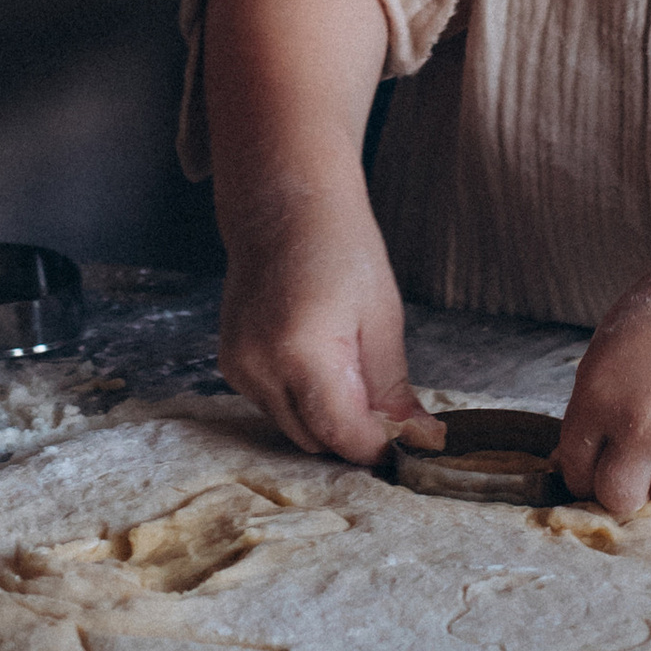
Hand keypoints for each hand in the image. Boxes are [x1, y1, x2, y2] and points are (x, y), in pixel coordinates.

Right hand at [218, 183, 430, 464]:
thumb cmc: (341, 248)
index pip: (344, 435)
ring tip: (351, 367)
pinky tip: (318, 359)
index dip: (383, 446)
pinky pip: (275, 407)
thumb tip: (420, 441)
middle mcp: (260, 366)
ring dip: (328, 418)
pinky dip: (303, 400)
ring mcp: (239, 368)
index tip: (416, 442)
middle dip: (357, 433)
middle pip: (318, 441)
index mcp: (301, 352)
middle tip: (389, 402)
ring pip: (295, 429)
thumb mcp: (382, 317)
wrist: (285, 204)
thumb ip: (393, 390)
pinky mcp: (231, 365)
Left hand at [558, 238, 650, 517]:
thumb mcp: (613, 347)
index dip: (587, 469)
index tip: (600, 466)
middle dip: (627, 483)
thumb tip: (576, 464)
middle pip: (618, 499)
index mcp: (599, 395)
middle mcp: (639, 427)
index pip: (577, 469)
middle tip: (643, 457)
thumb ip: (595, 405)